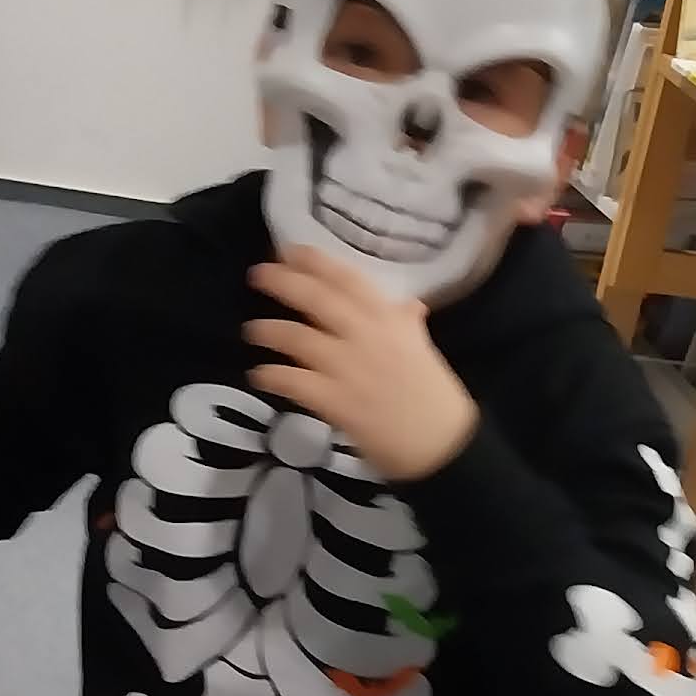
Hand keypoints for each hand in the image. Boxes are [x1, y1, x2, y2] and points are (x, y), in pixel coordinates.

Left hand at [243, 248, 477, 481]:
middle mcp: (366, 335)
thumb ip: (408, 325)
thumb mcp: (423, 350)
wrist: (443, 445)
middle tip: (257, 275)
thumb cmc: (435, 397)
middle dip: (282, 282)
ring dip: (268, 331)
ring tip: (251, 331)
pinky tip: (258, 374)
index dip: (316, 261)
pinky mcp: (335, 402)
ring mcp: (348, 368)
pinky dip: (271, 375)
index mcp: (389, 320)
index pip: (348, 279)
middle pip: (316, 299)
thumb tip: (408, 305)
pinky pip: (293, 381)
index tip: (291, 250)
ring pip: (297, 337)